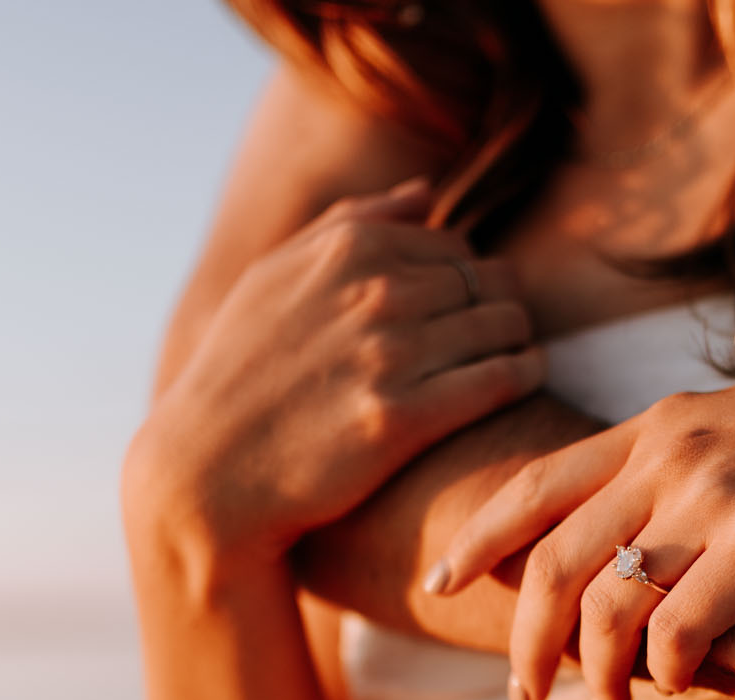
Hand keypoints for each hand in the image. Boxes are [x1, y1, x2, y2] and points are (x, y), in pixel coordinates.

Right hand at [123, 179, 543, 578]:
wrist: (208, 472)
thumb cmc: (242, 373)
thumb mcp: (274, 279)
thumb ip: (351, 223)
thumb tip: (425, 191)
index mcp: (346, 246)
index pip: (453, 244)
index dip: (469, 276)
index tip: (471, 306)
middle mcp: (372, 291)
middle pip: (487, 281)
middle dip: (501, 305)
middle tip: (503, 335)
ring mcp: (389, 354)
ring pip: (504, 323)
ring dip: (518, 337)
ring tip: (514, 355)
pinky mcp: (403, 418)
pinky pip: (502, 377)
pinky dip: (525, 372)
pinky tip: (524, 379)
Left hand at [428, 334, 734, 699]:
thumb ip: (682, 462)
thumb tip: (638, 512)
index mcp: (660, 426)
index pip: (535, 484)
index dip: (477, 537)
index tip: (438, 580)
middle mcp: (673, 455)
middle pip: (553, 560)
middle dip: (521, 639)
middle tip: (514, 694)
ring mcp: (719, 497)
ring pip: (608, 602)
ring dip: (593, 672)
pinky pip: (684, 625)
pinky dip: (666, 669)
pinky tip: (676, 693)